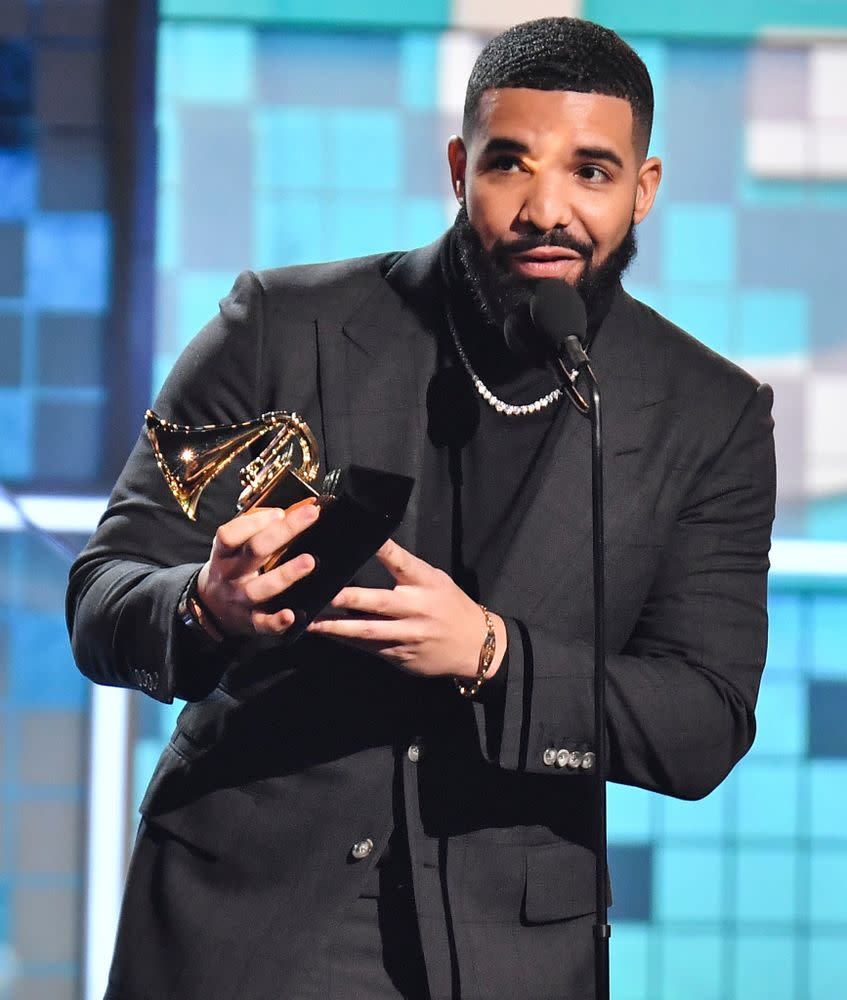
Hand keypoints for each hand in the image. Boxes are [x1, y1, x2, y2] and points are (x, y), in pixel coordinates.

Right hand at [196, 501, 319, 635]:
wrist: (210, 608)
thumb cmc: (232, 567)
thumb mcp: (234, 547)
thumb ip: (259, 528)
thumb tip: (298, 507)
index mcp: (223, 553)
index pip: (230, 534)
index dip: (254, 522)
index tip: (280, 512)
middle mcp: (229, 575)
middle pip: (254, 551)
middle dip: (283, 532)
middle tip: (310, 516)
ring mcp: (239, 599)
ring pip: (260, 588)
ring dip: (285, 574)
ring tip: (309, 562)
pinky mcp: (250, 621)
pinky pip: (263, 623)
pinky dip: (276, 622)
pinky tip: (291, 615)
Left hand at [306, 538, 506, 678]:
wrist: (475, 647)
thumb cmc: (450, 605)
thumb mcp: (435, 580)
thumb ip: (406, 570)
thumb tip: (370, 552)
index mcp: (426, 582)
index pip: (401, 562)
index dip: (382, 550)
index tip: (359, 538)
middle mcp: (416, 608)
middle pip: (377, 601)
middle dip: (347, 598)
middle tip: (321, 591)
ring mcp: (407, 635)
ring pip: (366, 631)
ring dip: (336, 627)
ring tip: (310, 621)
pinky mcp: (400, 655)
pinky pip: (369, 647)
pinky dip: (347, 641)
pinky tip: (327, 635)